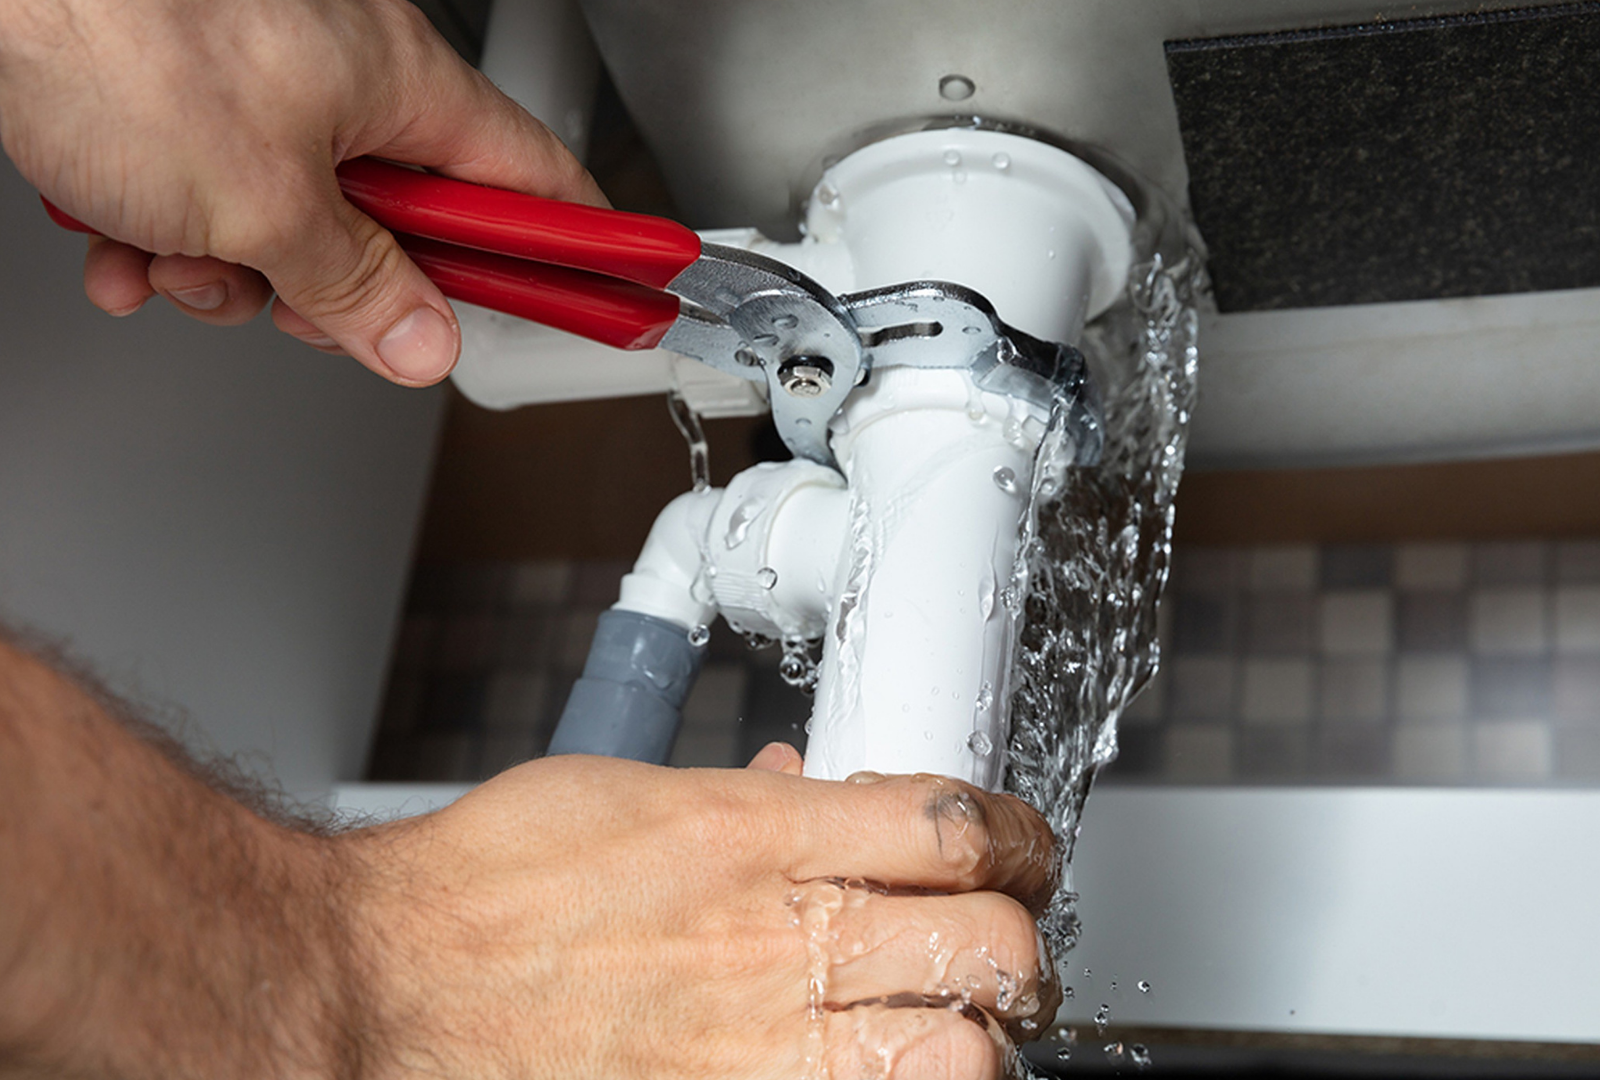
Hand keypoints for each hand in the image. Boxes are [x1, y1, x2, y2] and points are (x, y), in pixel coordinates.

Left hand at [0, 0, 604, 384]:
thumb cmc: (113, 29)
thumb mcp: (261, 204)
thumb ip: (358, 289)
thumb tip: (423, 341)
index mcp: (402, 85)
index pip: (533, 184)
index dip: (574, 249)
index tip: (607, 295)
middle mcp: (344, 78)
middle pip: (404, 227)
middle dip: (344, 290)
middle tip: (311, 308)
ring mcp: (264, 87)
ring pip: (294, 227)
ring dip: (234, 272)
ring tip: (177, 255)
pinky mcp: (186, 101)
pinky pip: (212, 198)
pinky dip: (167, 235)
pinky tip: (122, 241)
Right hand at [350, 747, 1060, 1079]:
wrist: (388, 981)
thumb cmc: (490, 885)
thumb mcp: (631, 793)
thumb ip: (748, 800)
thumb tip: (813, 790)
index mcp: (754, 836)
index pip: (954, 824)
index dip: (1016, 839)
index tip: (1017, 851)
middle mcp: (771, 942)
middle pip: (990, 946)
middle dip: (1016, 946)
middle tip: (996, 946)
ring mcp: (758, 1049)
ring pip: (959, 1058)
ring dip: (975, 1039)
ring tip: (953, 1026)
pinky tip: (873, 1069)